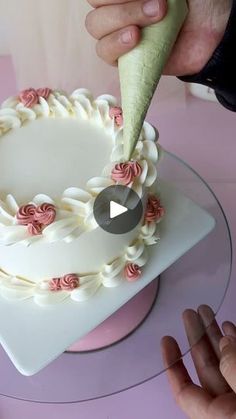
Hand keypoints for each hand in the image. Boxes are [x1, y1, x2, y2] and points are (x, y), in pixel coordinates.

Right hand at [86, 0, 231, 74]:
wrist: (215, 33)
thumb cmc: (198, 2)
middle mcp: (118, 8)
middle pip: (95, 2)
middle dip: (123, 3)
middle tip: (158, 5)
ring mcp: (118, 33)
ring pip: (96, 26)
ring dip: (121, 18)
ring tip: (153, 19)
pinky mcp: (124, 59)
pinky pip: (104, 52)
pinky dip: (116, 43)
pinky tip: (136, 38)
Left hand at [161, 305, 235, 418]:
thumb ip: (234, 368)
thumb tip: (225, 343)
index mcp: (219, 416)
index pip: (185, 393)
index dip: (173, 366)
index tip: (166, 340)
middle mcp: (229, 406)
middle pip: (206, 370)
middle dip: (196, 338)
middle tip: (188, 313)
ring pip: (225, 363)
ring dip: (216, 335)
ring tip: (206, 311)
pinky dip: (235, 344)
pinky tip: (228, 326)